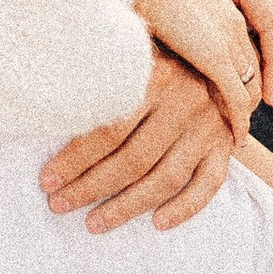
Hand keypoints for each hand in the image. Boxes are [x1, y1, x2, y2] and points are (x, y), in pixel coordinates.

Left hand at [41, 52, 236, 235]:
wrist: (220, 50)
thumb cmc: (163, 50)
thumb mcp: (134, 50)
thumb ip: (102, 70)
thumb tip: (48, 94)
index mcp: (156, 75)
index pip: (109, 128)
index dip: (74, 159)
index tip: (47, 179)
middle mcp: (185, 102)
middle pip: (132, 159)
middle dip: (91, 187)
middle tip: (59, 204)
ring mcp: (208, 127)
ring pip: (165, 179)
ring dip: (127, 206)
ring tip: (94, 223)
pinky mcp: (225, 146)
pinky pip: (208, 185)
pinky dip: (184, 208)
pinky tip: (156, 223)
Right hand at [130, 0, 264, 140]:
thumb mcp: (164, 0)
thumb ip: (174, 20)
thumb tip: (160, 37)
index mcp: (222, 7)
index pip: (242, 50)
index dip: (240, 75)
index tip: (231, 97)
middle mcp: (233, 23)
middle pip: (252, 70)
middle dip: (248, 99)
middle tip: (239, 125)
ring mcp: (228, 40)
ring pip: (249, 88)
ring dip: (245, 115)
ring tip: (237, 139)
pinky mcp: (216, 58)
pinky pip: (236, 99)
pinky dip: (239, 122)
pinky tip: (236, 140)